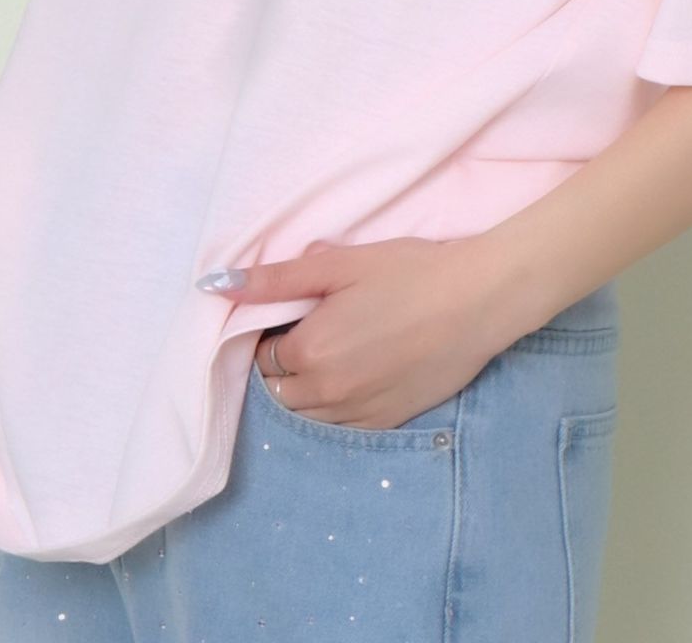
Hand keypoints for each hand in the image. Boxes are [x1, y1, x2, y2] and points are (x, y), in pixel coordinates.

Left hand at [201, 237, 515, 428]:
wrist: (478, 299)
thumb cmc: (410, 272)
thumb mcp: (340, 264)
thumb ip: (275, 279)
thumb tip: (213, 284)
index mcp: (309, 350)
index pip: (262, 354)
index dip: (274, 332)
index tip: (296, 313)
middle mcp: (327, 391)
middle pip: (277, 390)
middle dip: (283, 365)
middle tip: (313, 331)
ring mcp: (358, 413)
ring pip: (304, 415)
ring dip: (304, 389)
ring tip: (334, 353)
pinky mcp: (386, 422)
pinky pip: (338, 428)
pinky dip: (333, 406)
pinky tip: (355, 376)